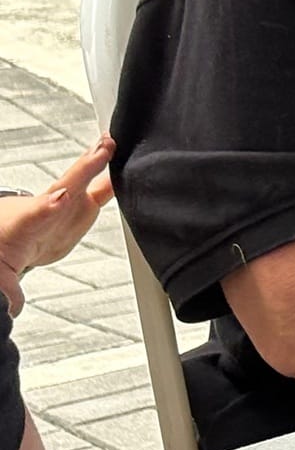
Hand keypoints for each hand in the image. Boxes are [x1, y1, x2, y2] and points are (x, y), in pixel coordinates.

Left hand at [0, 136, 114, 314]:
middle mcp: (48, 208)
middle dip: (83, 167)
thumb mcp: (1, 274)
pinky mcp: (82, 207)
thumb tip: (13, 307)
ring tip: (112, 143)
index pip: (39, 213)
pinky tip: (127, 164)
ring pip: (84, 181)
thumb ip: (9, 289)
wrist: (8, 238)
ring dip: (98, 162)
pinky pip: (102, 189)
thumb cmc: (5, 246)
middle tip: (102, 145)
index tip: (60, 197)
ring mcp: (66, 205)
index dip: (50, 205)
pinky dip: (115, 177)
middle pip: (67, 184)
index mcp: (27, 224)